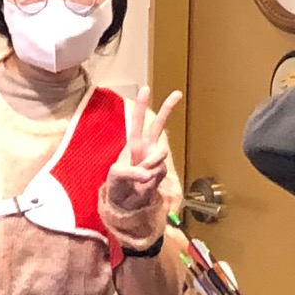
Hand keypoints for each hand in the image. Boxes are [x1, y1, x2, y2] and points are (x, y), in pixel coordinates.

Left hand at [100, 90, 183, 249]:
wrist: (126, 206)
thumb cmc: (118, 187)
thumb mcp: (116, 177)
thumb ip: (133, 171)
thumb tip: (151, 172)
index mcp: (134, 144)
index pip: (138, 123)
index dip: (142, 106)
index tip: (146, 88)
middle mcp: (147, 149)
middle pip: (158, 126)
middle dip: (167, 109)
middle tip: (177, 93)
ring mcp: (156, 161)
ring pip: (160, 154)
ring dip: (149, 165)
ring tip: (139, 178)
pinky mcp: (161, 174)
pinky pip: (159, 173)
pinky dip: (151, 180)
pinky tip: (145, 184)